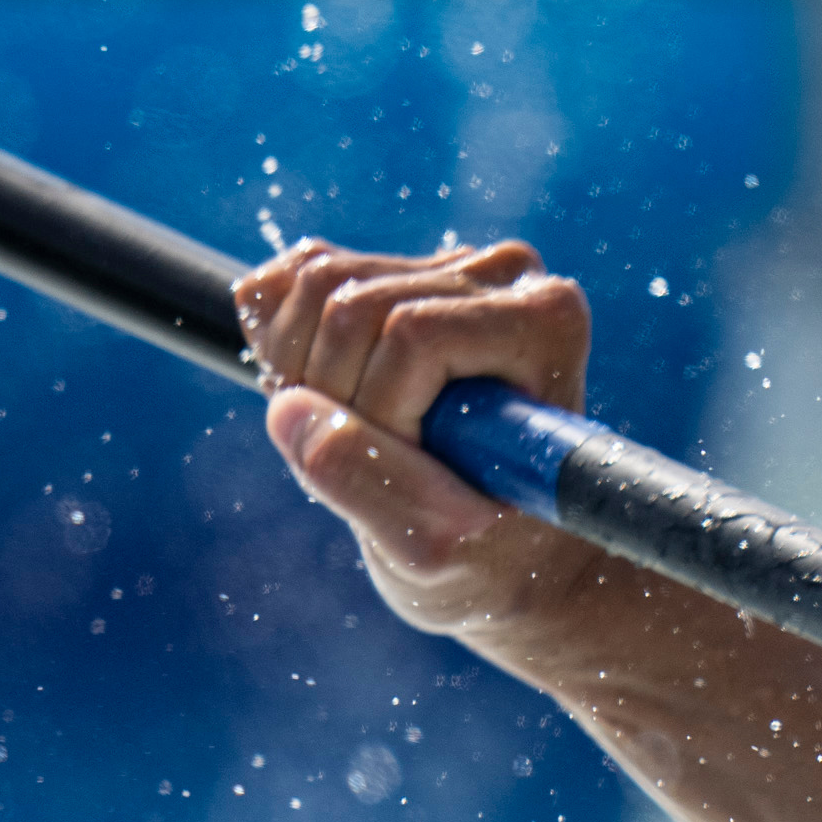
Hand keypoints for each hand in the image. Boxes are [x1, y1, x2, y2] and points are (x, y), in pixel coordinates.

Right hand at [239, 238, 599, 643]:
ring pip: (312, 282)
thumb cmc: (487, 555)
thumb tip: (290, 411)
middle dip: (332, 395)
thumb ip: (365, 481)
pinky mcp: (384, 270)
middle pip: (351, 302)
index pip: (411, 334)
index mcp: (545, 322)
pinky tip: (316, 396)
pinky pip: (286, 280)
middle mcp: (503, 275)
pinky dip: (276, 344)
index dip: (378, 412)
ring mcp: (442, 266)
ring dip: (300, 373)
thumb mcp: (432, 548)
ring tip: (352, 433)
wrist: (494, 546)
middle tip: (374, 458)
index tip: (412, 471)